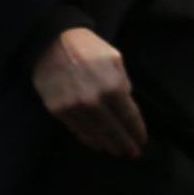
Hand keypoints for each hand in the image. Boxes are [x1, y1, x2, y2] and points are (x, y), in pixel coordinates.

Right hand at [31, 25, 147, 159]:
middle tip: (133, 153)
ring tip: (117, 151)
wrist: (51, 41)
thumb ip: (123, 82)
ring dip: (109, 145)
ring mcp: (75, 108)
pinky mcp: (59, 111)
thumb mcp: (114, 57)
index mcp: (113, 85)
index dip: (137, 130)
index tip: (142, 140)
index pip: (129, 116)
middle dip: (126, 144)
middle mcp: (94, 101)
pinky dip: (90, 140)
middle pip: (115, 131)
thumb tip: (126, 103)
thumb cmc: (87, 46)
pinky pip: (78, 131)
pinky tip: (98, 144)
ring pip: (97, 135)